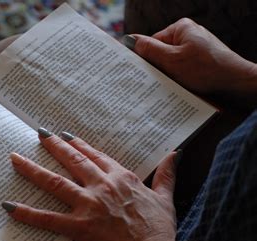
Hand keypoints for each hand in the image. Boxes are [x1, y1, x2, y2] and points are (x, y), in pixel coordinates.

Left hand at [3, 129, 179, 240]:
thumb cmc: (158, 229)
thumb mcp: (165, 197)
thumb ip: (167, 174)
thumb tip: (175, 153)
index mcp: (120, 178)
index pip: (95, 155)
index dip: (79, 144)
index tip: (65, 135)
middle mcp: (101, 186)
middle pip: (73, 161)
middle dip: (54, 146)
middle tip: (38, 133)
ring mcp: (88, 205)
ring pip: (55, 182)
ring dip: (33, 169)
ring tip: (15, 158)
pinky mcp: (77, 226)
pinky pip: (47, 219)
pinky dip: (27, 213)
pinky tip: (9, 206)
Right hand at [131, 18, 256, 102]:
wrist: (235, 82)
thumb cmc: (206, 69)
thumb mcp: (172, 60)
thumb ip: (150, 50)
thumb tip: (130, 40)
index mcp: (180, 28)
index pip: (152, 43)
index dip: (146, 59)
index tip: (141, 73)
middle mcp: (188, 35)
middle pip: (161, 54)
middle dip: (159, 68)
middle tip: (158, 81)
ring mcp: (195, 48)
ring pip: (171, 63)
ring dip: (169, 75)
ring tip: (172, 84)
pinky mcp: (200, 61)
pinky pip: (182, 69)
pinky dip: (179, 78)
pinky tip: (181, 86)